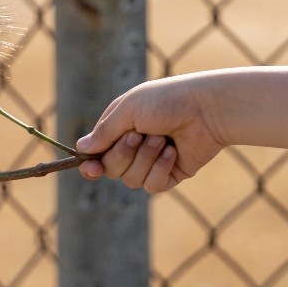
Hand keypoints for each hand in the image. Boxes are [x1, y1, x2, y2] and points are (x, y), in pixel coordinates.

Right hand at [75, 74, 225, 192]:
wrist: (206, 109)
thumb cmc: (167, 101)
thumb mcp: (129, 108)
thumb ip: (105, 131)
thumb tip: (81, 149)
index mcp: (120, 128)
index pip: (97, 154)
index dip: (91, 164)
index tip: (91, 168)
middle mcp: (133, 147)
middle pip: (111, 170)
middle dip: (123, 154)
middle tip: (139, 134)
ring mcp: (151, 162)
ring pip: (131, 180)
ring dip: (145, 159)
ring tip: (162, 139)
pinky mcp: (170, 175)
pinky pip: (153, 186)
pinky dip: (161, 169)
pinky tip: (173, 152)